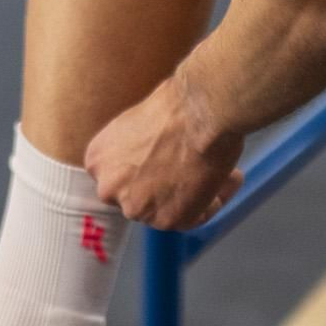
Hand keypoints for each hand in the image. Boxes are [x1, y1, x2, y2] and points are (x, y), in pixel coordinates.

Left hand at [84, 67, 243, 230]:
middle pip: (143, 197)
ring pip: (171, 210)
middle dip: (170, 187)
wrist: (201, 108)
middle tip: (198, 170)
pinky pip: (196, 217)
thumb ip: (136, 151)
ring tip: (219, 169)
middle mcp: (108, 188)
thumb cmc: (178, 104)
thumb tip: (155, 162)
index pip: (122, 178)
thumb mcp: (137, 124)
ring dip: (195, 194)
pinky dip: (214, 200)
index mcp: (97, 159)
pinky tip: (228, 176)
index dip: (150, 172)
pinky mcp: (167, 222)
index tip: (172, 163)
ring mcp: (136, 209)